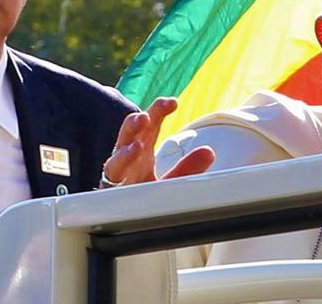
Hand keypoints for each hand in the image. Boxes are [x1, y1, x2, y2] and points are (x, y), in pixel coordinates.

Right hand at [100, 97, 214, 186]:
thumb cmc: (144, 195)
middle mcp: (129, 155)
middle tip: (156, 107)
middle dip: (143, 116)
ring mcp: (119, 168)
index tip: (172, 102)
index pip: (150, 124)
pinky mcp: (112, 185)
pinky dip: (123, 158)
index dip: (158, 110)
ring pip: (120, 145)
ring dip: (131, 130)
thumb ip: (188, 168)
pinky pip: (114, 170)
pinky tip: (134, 150)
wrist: (123, 220)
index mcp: (142, 149)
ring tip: (143, 120)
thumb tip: (209, 152)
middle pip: (133, 130)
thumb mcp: (171, 180)